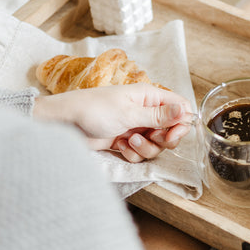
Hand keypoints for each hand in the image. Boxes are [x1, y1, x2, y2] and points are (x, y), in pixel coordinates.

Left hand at [33, 83, 192, 161]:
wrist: (65, 124)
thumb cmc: (94, 109)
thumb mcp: (129, 113)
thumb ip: (158, 115)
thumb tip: (185, 110)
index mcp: (150, 97)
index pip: (180, 107)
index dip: (182, 122)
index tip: (172, 135)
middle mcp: (146, 111)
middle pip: (171, 130)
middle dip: (163, 139)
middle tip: (151, 137)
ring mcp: (136, 126)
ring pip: (156, 145)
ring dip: (145, 147)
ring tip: (128, 141)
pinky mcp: (126, 141)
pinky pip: (141, 153)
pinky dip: (132, 153)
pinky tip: (118, 145)